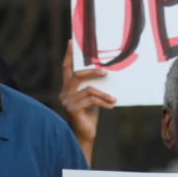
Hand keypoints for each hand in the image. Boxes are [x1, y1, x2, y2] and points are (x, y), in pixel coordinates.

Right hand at [59, 40, 114, 165]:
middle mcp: (64, 93)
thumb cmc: (89, 116)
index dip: (68, 55)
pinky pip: (91, 100)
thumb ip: (92, 87)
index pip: (66, 68)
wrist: (85, 135)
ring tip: (113, 99)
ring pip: (88, 90)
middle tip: (106, 73)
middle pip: (78, 75)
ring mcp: (66, 101)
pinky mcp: (72, 109)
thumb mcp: (92, 98)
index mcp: (67, 88)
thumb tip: (105, 74)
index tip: (71, 42)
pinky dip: (103, 102)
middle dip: (93, 72)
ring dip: (104, 94)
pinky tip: (111, 106)